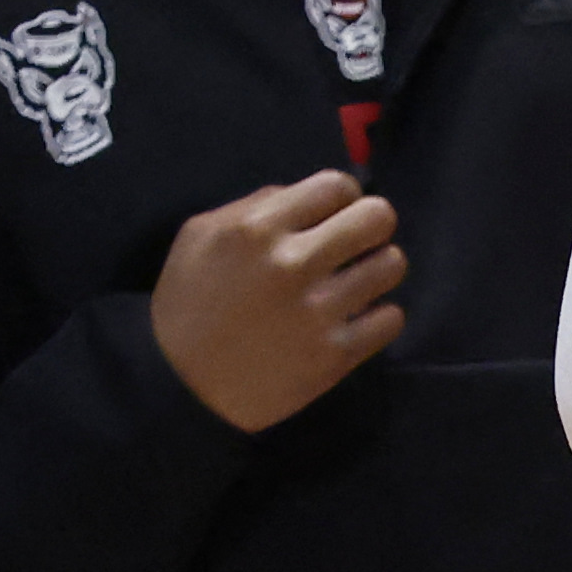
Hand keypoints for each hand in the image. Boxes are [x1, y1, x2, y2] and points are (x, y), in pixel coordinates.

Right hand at [151, 171, 405, 430]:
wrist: (178, 385)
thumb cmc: (188, 304)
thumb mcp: (200, 237)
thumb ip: (254, 206)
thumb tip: (308, 197)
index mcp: (256, 229)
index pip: (337, 185)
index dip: (344, 198)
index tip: (338, 215)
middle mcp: (291, 263)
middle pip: (378, 217)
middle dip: (372, 226)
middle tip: (358, 244)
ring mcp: (317, 310)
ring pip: (393, 265)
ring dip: (378, 270)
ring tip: (356, 282)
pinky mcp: (335, 354)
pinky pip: (392, 318)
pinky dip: (378, 317)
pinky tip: (355, 320)